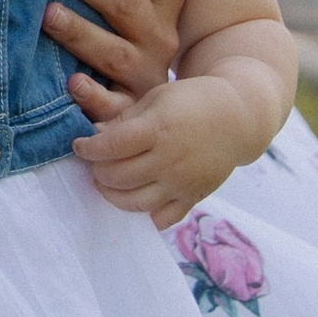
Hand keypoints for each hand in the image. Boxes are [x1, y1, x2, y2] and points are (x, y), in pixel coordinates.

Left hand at [43, 0, 183, 119]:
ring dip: (81, 32)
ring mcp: (144, 73)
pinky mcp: (128, 110)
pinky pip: (114, 107)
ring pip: (114, 52)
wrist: (161, 105)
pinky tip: (72, 84)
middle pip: (126, 2)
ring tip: (47, 14)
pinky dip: (93, 96)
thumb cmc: (124, 28)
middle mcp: (159, 35)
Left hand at [74, 73, 254, 228]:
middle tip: (94, 163)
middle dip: (97, 170)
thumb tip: (93, 136)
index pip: (110, 147)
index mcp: (158, 128)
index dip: (88, 148)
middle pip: (117, 177)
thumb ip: (124, 119)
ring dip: (112, 194)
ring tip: (108, 181)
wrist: (237, 117)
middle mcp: (170, 159)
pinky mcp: (193, 197)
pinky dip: (144, 214)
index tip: (79, 145)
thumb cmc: (190, 101)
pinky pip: (162, 218)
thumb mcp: (156, 97)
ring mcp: (182, 182)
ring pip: (134, 202)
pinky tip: (136, 198)